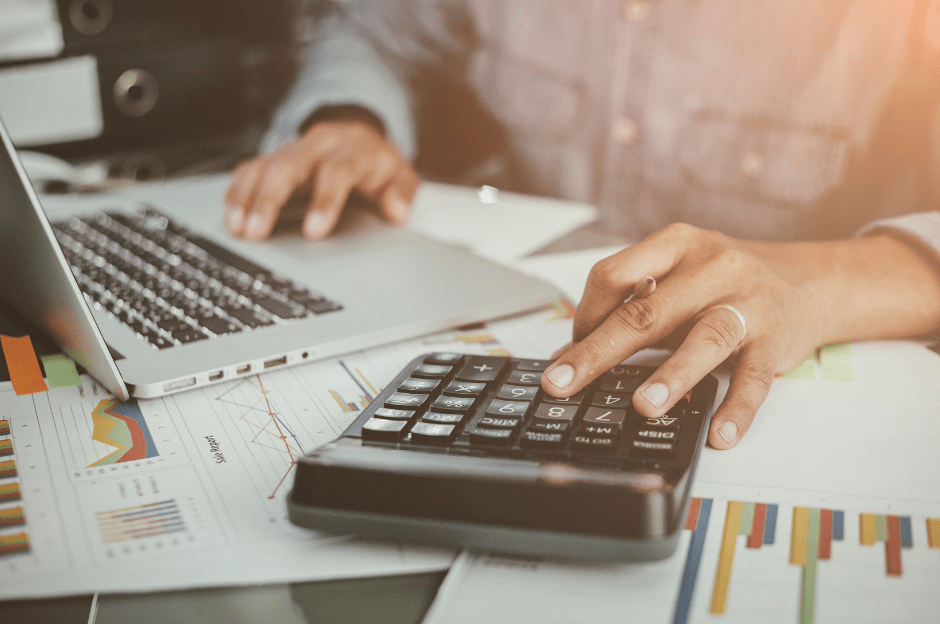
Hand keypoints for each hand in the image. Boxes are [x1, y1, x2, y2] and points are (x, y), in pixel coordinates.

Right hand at [224, 117, 419, 239]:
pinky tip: (230, 215)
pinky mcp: (273, 157)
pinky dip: (237, 192)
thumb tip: (398, 212)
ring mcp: (292, 149)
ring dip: (247, 198)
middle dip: (269, 200)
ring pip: (263, 167)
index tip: (314, 232)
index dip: (324, 201)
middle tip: (257, 231)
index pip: (335, 172)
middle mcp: (317, 145)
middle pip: (287, 166)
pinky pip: (249, 169)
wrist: (358, 136)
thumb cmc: (376, 165)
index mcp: (351, 149)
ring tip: (238, 228)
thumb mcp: (399, 176)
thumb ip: (401, 193)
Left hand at [541, 223, 939, 448]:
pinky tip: (719, 434)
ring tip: (643, 406)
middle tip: (563, 383)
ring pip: (705, 338)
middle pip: (646, 311)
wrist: (811, 281)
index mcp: (677, 245)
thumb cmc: (725, 283)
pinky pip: (755, 378)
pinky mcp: (777, 340)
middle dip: (599, 351)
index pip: (614, 274)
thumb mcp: (678, 280)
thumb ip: (631, 309)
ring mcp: (747, 303)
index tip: (570, 348)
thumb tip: (570, 354)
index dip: (586, 313)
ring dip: (672, 374)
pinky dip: (737, 408)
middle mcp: (712, 267)